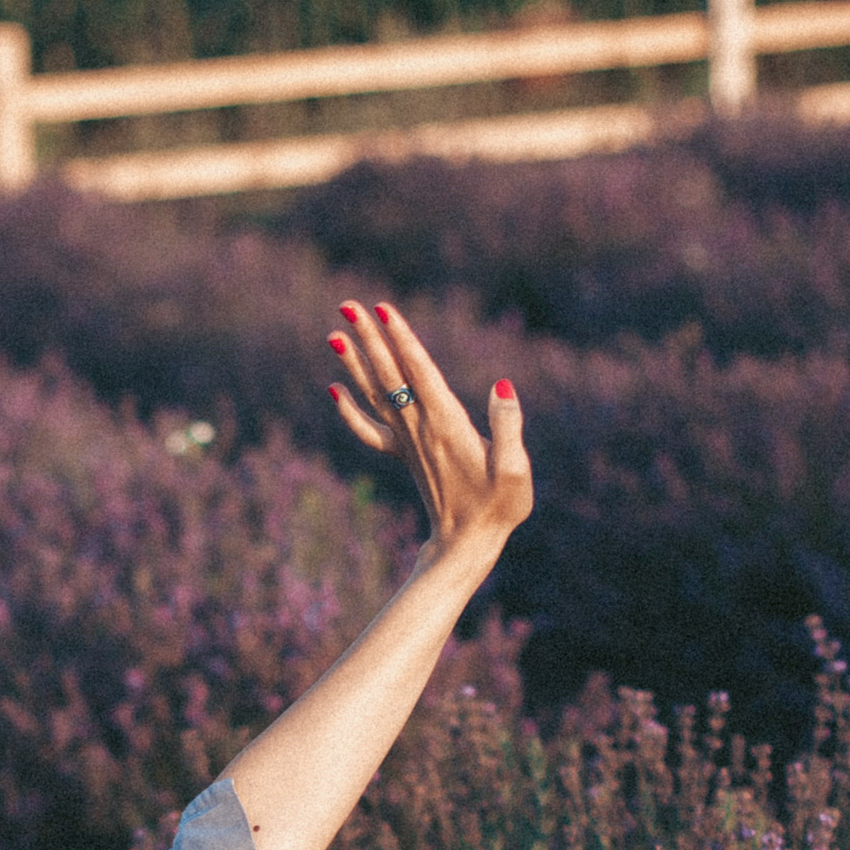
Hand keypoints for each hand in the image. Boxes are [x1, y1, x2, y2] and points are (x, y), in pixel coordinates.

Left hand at [325, 299, 531, 556]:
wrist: (466, 545)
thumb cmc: (498, 507)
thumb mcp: (515, 469)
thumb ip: (508, 425)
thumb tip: (502, 385)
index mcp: (447, 424)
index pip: (419, 372)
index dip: (401, 339)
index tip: (383, 309)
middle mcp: (420, 428)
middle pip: (389, 374)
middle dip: (369, 338)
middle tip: (348, 304)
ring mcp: (408, 442)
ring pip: (375, 395)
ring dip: (355, 363)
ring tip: (334, 333)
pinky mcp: (404, 455)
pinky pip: (369, 429)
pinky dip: (349, 410)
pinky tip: (333, 388)